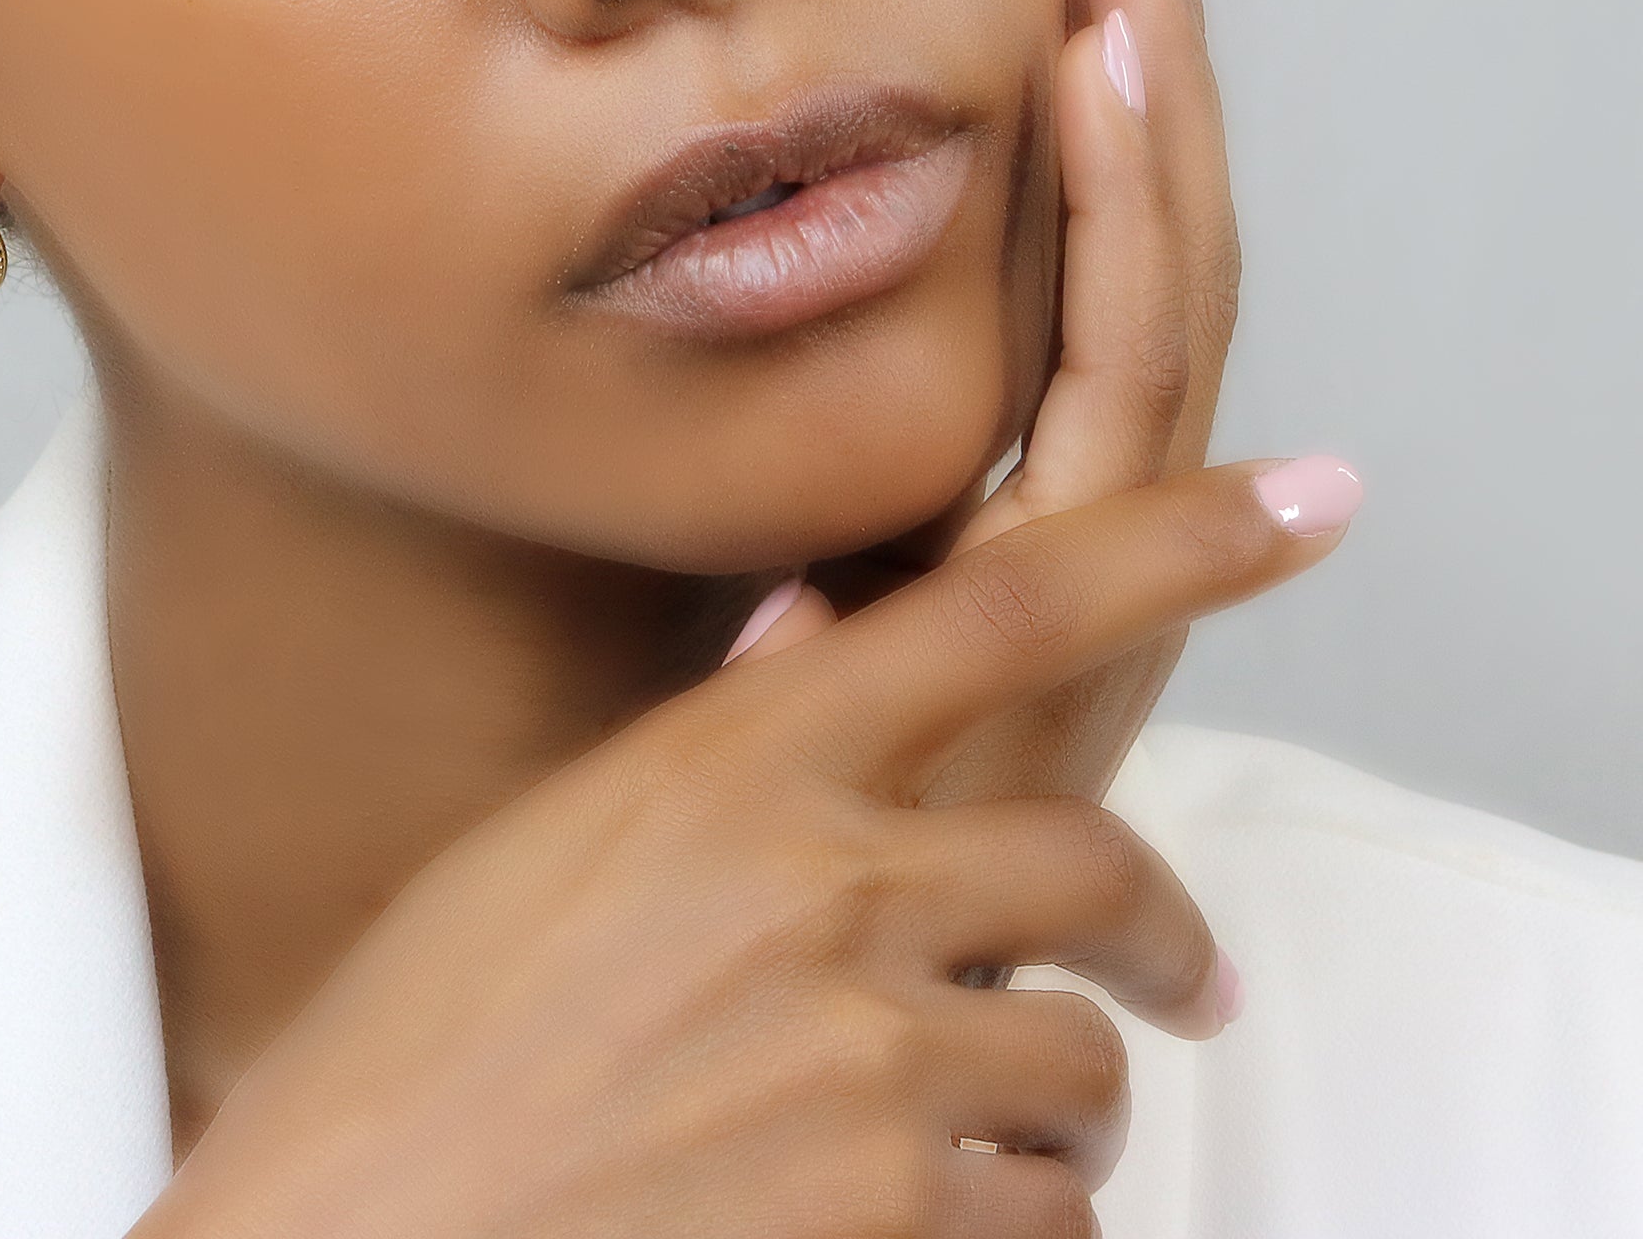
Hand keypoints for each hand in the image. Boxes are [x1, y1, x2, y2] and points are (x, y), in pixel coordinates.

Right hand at [137, 457, 1361, 1238]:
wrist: (354, 1231)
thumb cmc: (419, 1053)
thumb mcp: (549, 852)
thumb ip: (711, 756)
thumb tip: (810, 642)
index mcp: (724, 766)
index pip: (1003, 604)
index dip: (1181, 539)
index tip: (1311, 499)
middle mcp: (817, 887)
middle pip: (1097, 864)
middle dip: (1161, 936)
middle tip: (1184, 984)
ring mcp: (865, 1058)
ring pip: (1081, 1064)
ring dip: (1052, 1113)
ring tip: (967, 1149)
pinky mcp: (897, 1215)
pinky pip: (1050, 1215)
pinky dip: (1007, 1227)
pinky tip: (904, 1227)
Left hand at [745, 0, 1240, 809]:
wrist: (756, 970)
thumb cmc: (750, 792)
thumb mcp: (772, 589)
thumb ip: (798, 480)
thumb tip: (735, 332)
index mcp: (1020, 510)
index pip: (1093, 281)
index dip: (1108, 124)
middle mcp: (1081, 528)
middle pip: (1153, 262)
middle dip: (1161, 71)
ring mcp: (1089, 562)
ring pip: (1157, 297)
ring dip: (1154, 112)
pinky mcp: (1063, 592)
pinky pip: (1112, 377)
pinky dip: (1117, 222)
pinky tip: (1104, 84)